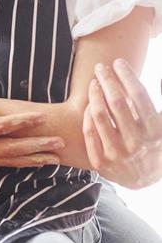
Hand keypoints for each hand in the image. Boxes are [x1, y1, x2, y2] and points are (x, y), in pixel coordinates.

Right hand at [0, 106, 62, 175]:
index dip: (19, 122)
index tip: (38, 117)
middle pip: (11, 149)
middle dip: (36, 146)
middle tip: (59, 143)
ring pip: (10, 160)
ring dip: (34, 159)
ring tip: (56, 158)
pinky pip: (4, 164)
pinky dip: (22, 164)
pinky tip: (36, 162)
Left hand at [83, 58, 161, 187]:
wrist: (144, 180)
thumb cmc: (155, 145)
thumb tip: (161, 79)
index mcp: (155, 132)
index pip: (139, 96)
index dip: (127, 76)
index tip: (119, 62)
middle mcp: (136, 143)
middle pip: (117, 103)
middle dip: (108, 80)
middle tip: (101, 67)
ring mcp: (117, 154)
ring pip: (100, 116)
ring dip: (95, 94)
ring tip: (94, 82)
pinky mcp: (101, 163)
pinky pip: (89, 133)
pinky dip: (88, 115)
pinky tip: (90, 104)